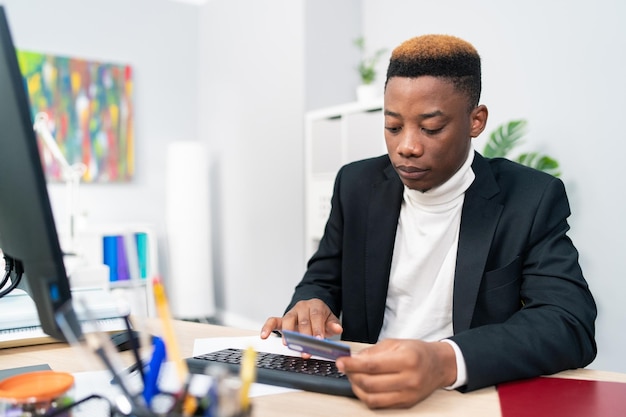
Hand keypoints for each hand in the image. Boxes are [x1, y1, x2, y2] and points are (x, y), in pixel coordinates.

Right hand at [260, 299, 342, 339]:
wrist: (313, 309)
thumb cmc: (321, 317)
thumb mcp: (330, 319)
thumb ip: (334, 324)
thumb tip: (338, 329)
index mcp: (316, 306)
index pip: (316, 316)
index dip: (317, 329)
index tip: (318, 340)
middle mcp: (302, 307)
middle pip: (302, 321)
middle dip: (304, 337)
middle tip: (306, 349)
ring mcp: (291, 313)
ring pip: (287, 321)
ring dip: (288, 333)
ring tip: (288, 344)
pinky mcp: (282, 319)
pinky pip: (273, 321)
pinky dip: (267, 328)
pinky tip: (264, 335)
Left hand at [335, 339, 456, 408]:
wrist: (439, 366)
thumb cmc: (417, 352)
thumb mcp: (396, 343)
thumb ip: (373, 351)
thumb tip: (353, 359)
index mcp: (407, 359)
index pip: (372, 365)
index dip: (352, 364)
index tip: (341, 361)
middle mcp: (409, 379)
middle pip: (370, 383)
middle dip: (352, 375)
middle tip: (345, 368)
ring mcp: (408, 394)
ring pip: (372, 397)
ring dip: (357, 388)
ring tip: (353, 377)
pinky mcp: (406, 404)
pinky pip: (379, 404)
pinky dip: (367, 396)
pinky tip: (363, 386)